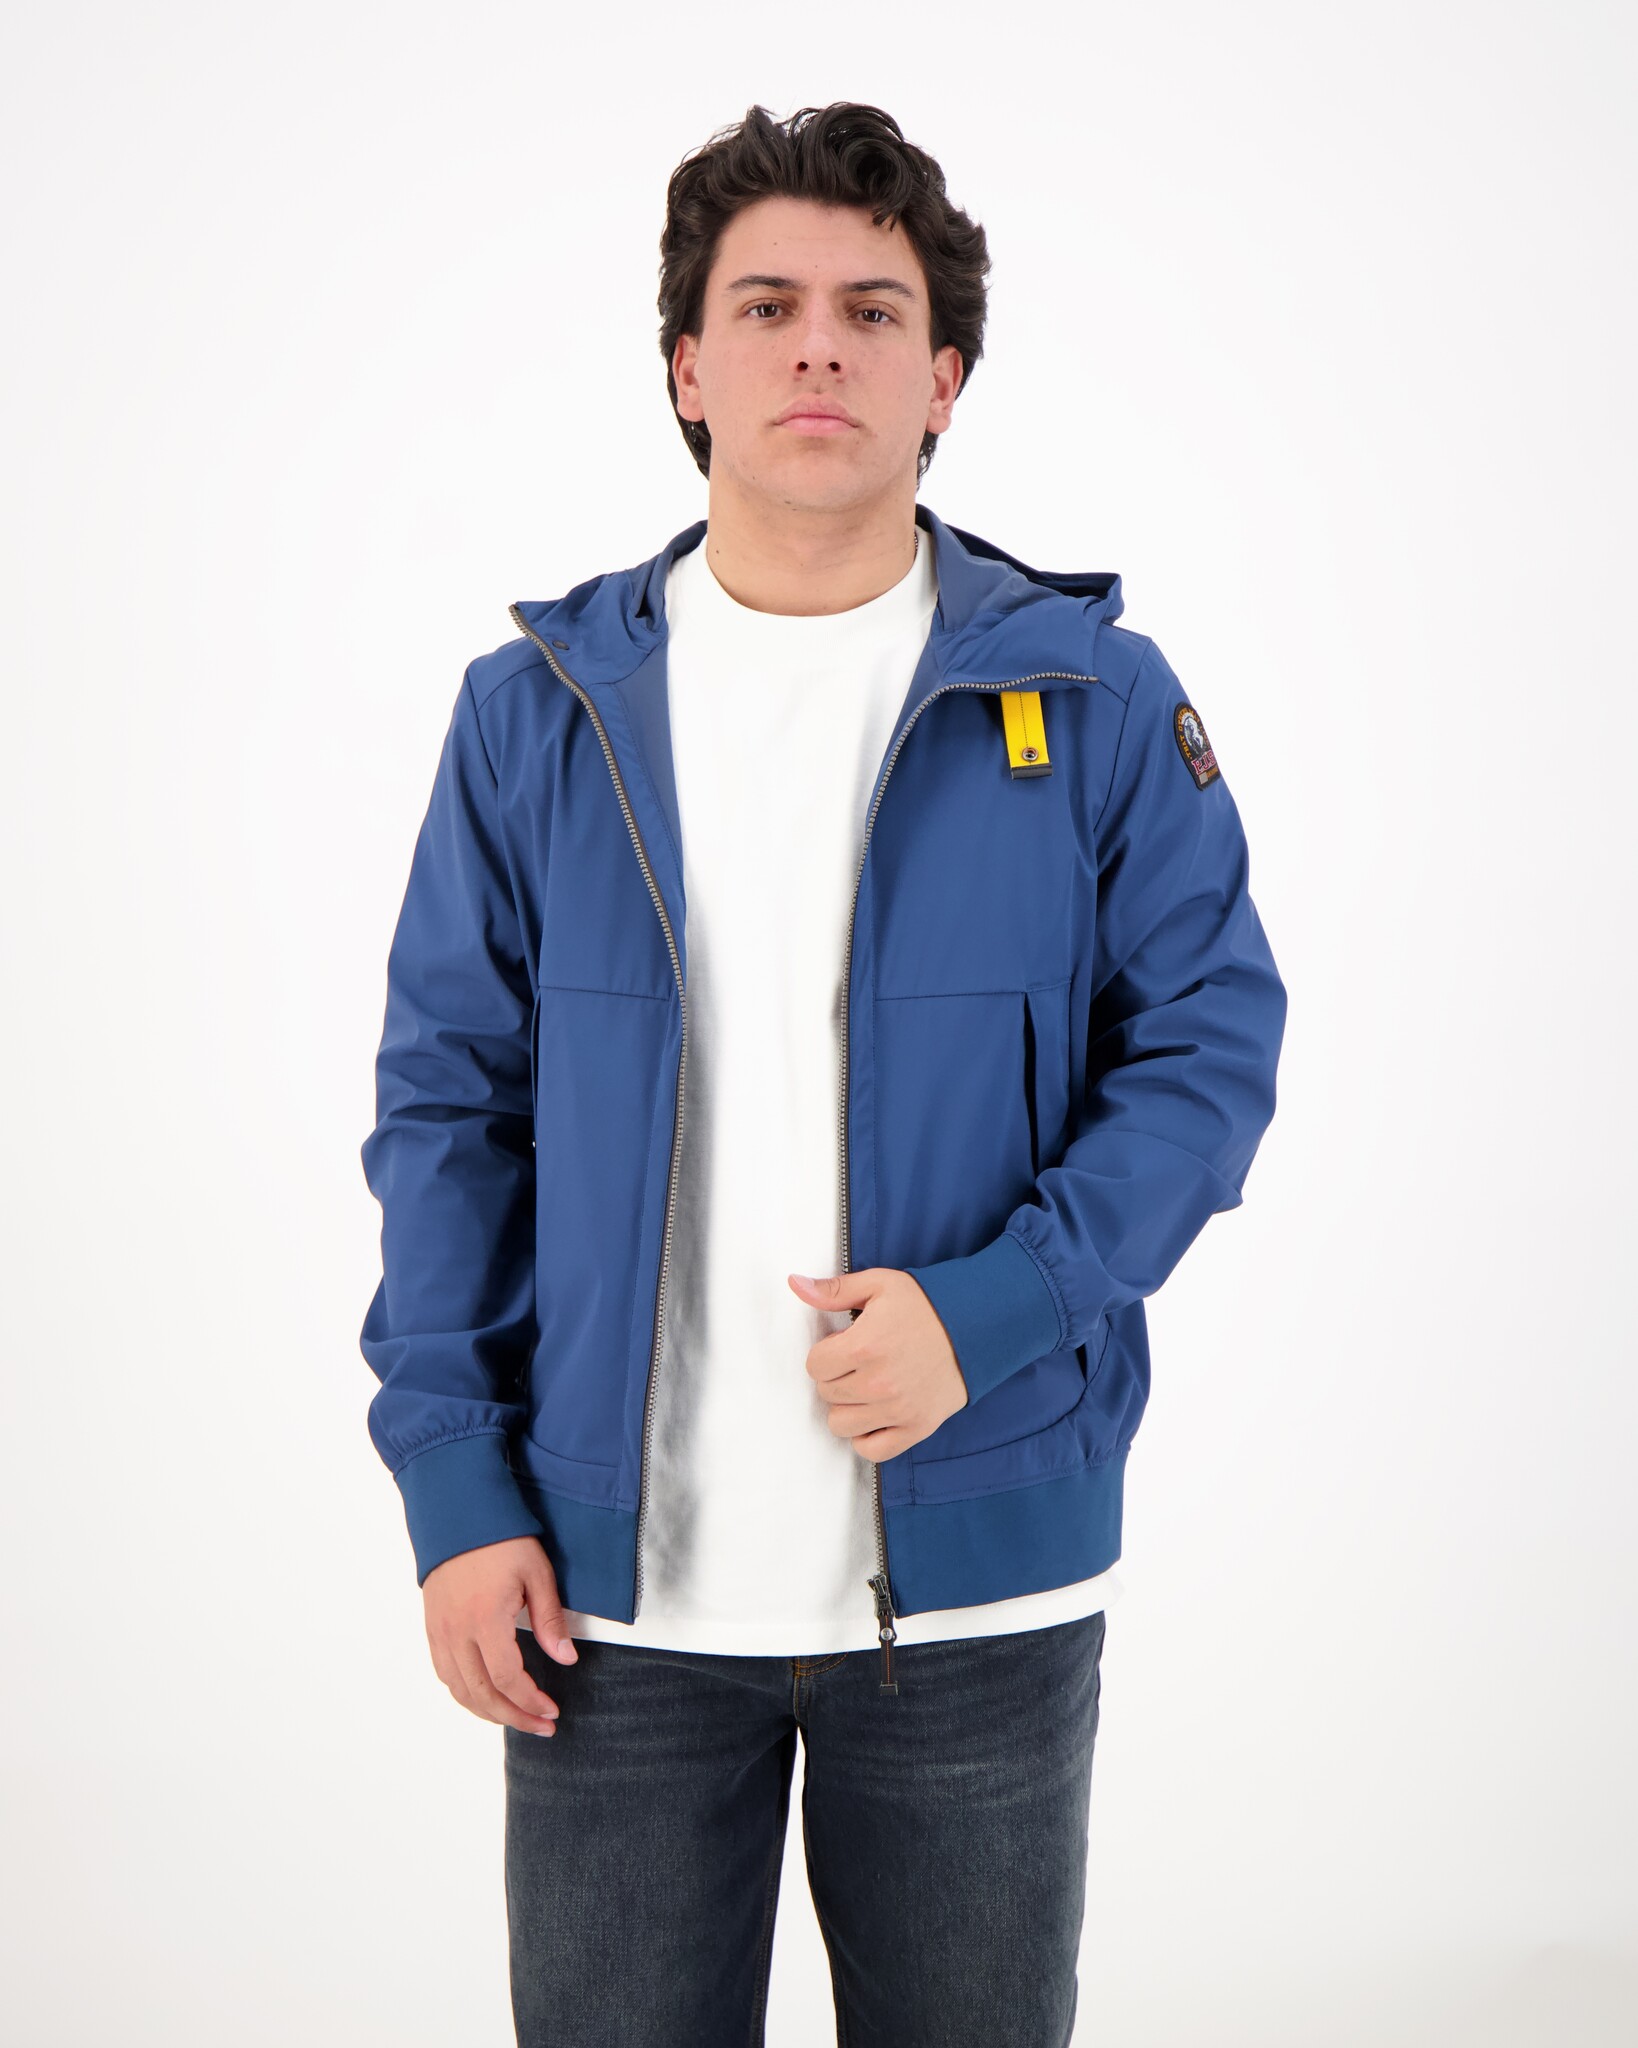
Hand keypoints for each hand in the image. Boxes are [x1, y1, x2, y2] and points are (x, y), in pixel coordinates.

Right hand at [422, 1535, 578, 1735]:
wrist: (457, 1511)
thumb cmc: (501, 1538)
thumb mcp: (537, 1573)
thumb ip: (550, 1620)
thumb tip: (566, 1658)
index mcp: (485, 1620)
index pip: (508, 1679)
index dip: (531, 1702)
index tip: (552, 1710)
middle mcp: (457, 1633)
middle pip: (482, 1695)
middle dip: (514, 1717)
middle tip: (541, 1725)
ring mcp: (440, 1632)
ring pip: (459, 1690)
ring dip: (488, 1711)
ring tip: (515, 1717)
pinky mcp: (432, 1627)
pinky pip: (444, 1673)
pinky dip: (465, 1693)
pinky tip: (484, 1696)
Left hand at [787, 1268, 968, 1459]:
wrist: (978, 1325)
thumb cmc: (926, 1304)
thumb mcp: (879, 1285)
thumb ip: (834, 1290)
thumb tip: (794, 1284)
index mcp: (864, 1347)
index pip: (815, 1366)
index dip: (826, 1353)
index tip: (845, 1345)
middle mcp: (878, 1384)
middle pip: (827, 1394)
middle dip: (837, 1377)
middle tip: (860, 1363)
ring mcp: (898, 1410)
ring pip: (841, 1425)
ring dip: (848, 1407)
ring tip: (866, 1387)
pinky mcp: (917, 1428)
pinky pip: (872, 1450)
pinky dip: (867, 1437)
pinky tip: (875, 1415)